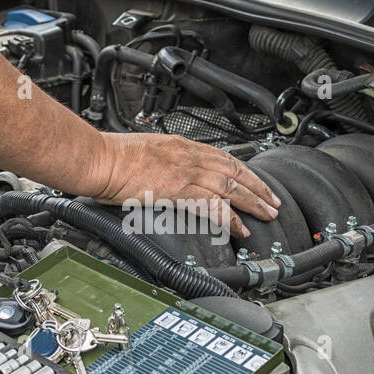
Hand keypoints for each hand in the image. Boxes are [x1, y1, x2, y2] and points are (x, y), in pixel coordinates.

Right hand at [84, 132, 279, 238]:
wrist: (100, 160)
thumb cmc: (113, 157)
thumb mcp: (147, 151)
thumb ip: (165, 162)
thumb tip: (170, 172)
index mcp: (182, 145)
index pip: (224, 157)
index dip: (244, 171)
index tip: (256, 182)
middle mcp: (189, 156)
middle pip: (235, 171)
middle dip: (258, 187)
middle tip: (273, 202)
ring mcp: (186, 173)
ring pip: (231, 187)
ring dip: (252, 202)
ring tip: (266, 215)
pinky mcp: (179, 191)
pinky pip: (212, 206)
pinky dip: (229, 218)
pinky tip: (238, 228)